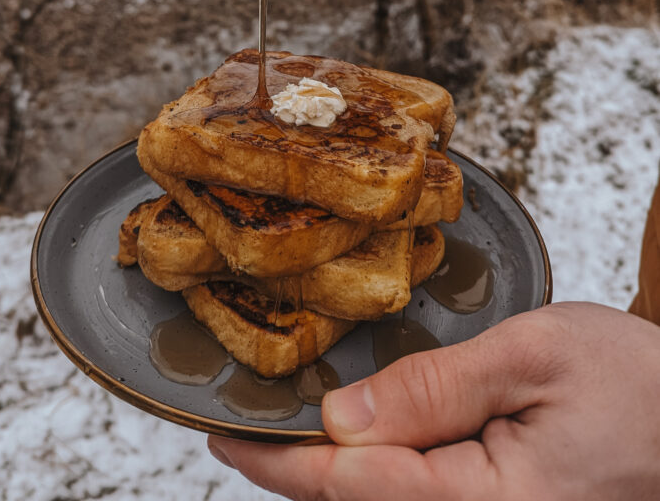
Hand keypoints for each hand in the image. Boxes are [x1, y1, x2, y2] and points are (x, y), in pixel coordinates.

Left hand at [208, 302, 659, 499]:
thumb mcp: (533, 357)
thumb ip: (435, 388)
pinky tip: (361, 445)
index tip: (224, 432)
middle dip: (295, 470)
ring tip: (286, 431)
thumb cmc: (633, 383)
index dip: (280, 459)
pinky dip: (377, 477)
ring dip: (332, 476)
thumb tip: (342, 418)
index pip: (352, 485)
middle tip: (244, 423)